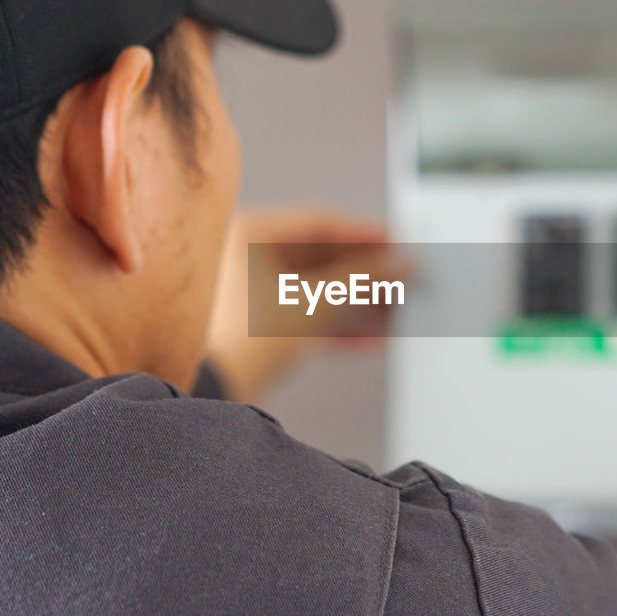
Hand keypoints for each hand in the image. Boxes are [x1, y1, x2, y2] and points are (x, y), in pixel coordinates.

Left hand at [205, 206, 406, 403]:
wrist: (215, 392)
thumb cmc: (247, 337)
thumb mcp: (317, 301)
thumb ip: (363, 278)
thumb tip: (399, 264)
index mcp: (251, 235)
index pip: (319, 223)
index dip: (364, 234)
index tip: (396, 242)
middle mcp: (247, 258)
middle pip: (321, 259)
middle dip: (365, 276)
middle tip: (401, 280)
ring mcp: (251, 294)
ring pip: (317, 290)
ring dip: (357, 304)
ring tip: (395, 314)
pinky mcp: (257, 327)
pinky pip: (306, 316)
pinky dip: (338, 326)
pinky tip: (372, 340)